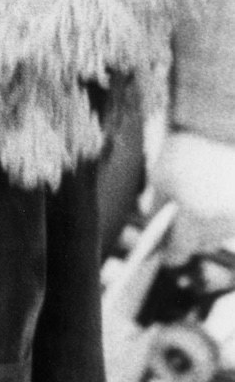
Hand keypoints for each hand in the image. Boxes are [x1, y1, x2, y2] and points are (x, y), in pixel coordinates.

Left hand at [156, 129, 234, 261]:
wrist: (221, 127)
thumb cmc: (187, 149)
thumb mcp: (160, 177)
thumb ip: (157, 207)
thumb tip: (155, 226)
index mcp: (195, 218)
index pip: (179, 250)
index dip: (169, 253)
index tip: (164, 255)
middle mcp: (222, 222)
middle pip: (203, 243)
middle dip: (190, 237)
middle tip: (179, 225)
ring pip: (221, 231)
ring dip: (209, 224)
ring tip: (199, 203)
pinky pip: (233, 218)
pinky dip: (224, 212)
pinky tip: (214, 196)